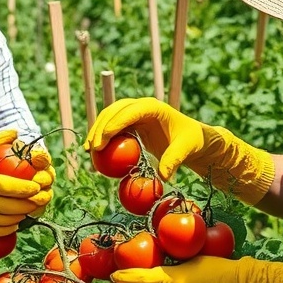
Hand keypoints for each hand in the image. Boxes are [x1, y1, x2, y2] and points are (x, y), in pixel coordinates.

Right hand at [0, 130, 49, 235]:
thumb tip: (16, 132)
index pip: (11, 187)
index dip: (27, 188)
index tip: (37, 186)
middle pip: (14, 207)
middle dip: (31, 203)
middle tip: (41, 197)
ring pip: (10, 220)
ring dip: (24, 214)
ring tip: (31, 206)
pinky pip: (0, 232)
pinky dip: (12, 227)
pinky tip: (17, 219)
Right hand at [84, 97, 275, 203]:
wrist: (194, 140)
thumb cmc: (193, 141)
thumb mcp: (187, 149)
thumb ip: (174, 159)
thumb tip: (163, 176)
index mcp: (154, 107)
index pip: (129, 111)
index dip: (114, 124)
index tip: (102, 140)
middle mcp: (142, 107)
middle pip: (114, 111)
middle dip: (100, 127)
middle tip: (92, 148)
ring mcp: (135, 114)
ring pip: (110, 117)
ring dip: (97, 131)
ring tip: (89, 150)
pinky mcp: (132, 124)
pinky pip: (114, 128)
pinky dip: (103, 138)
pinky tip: (96, 152)